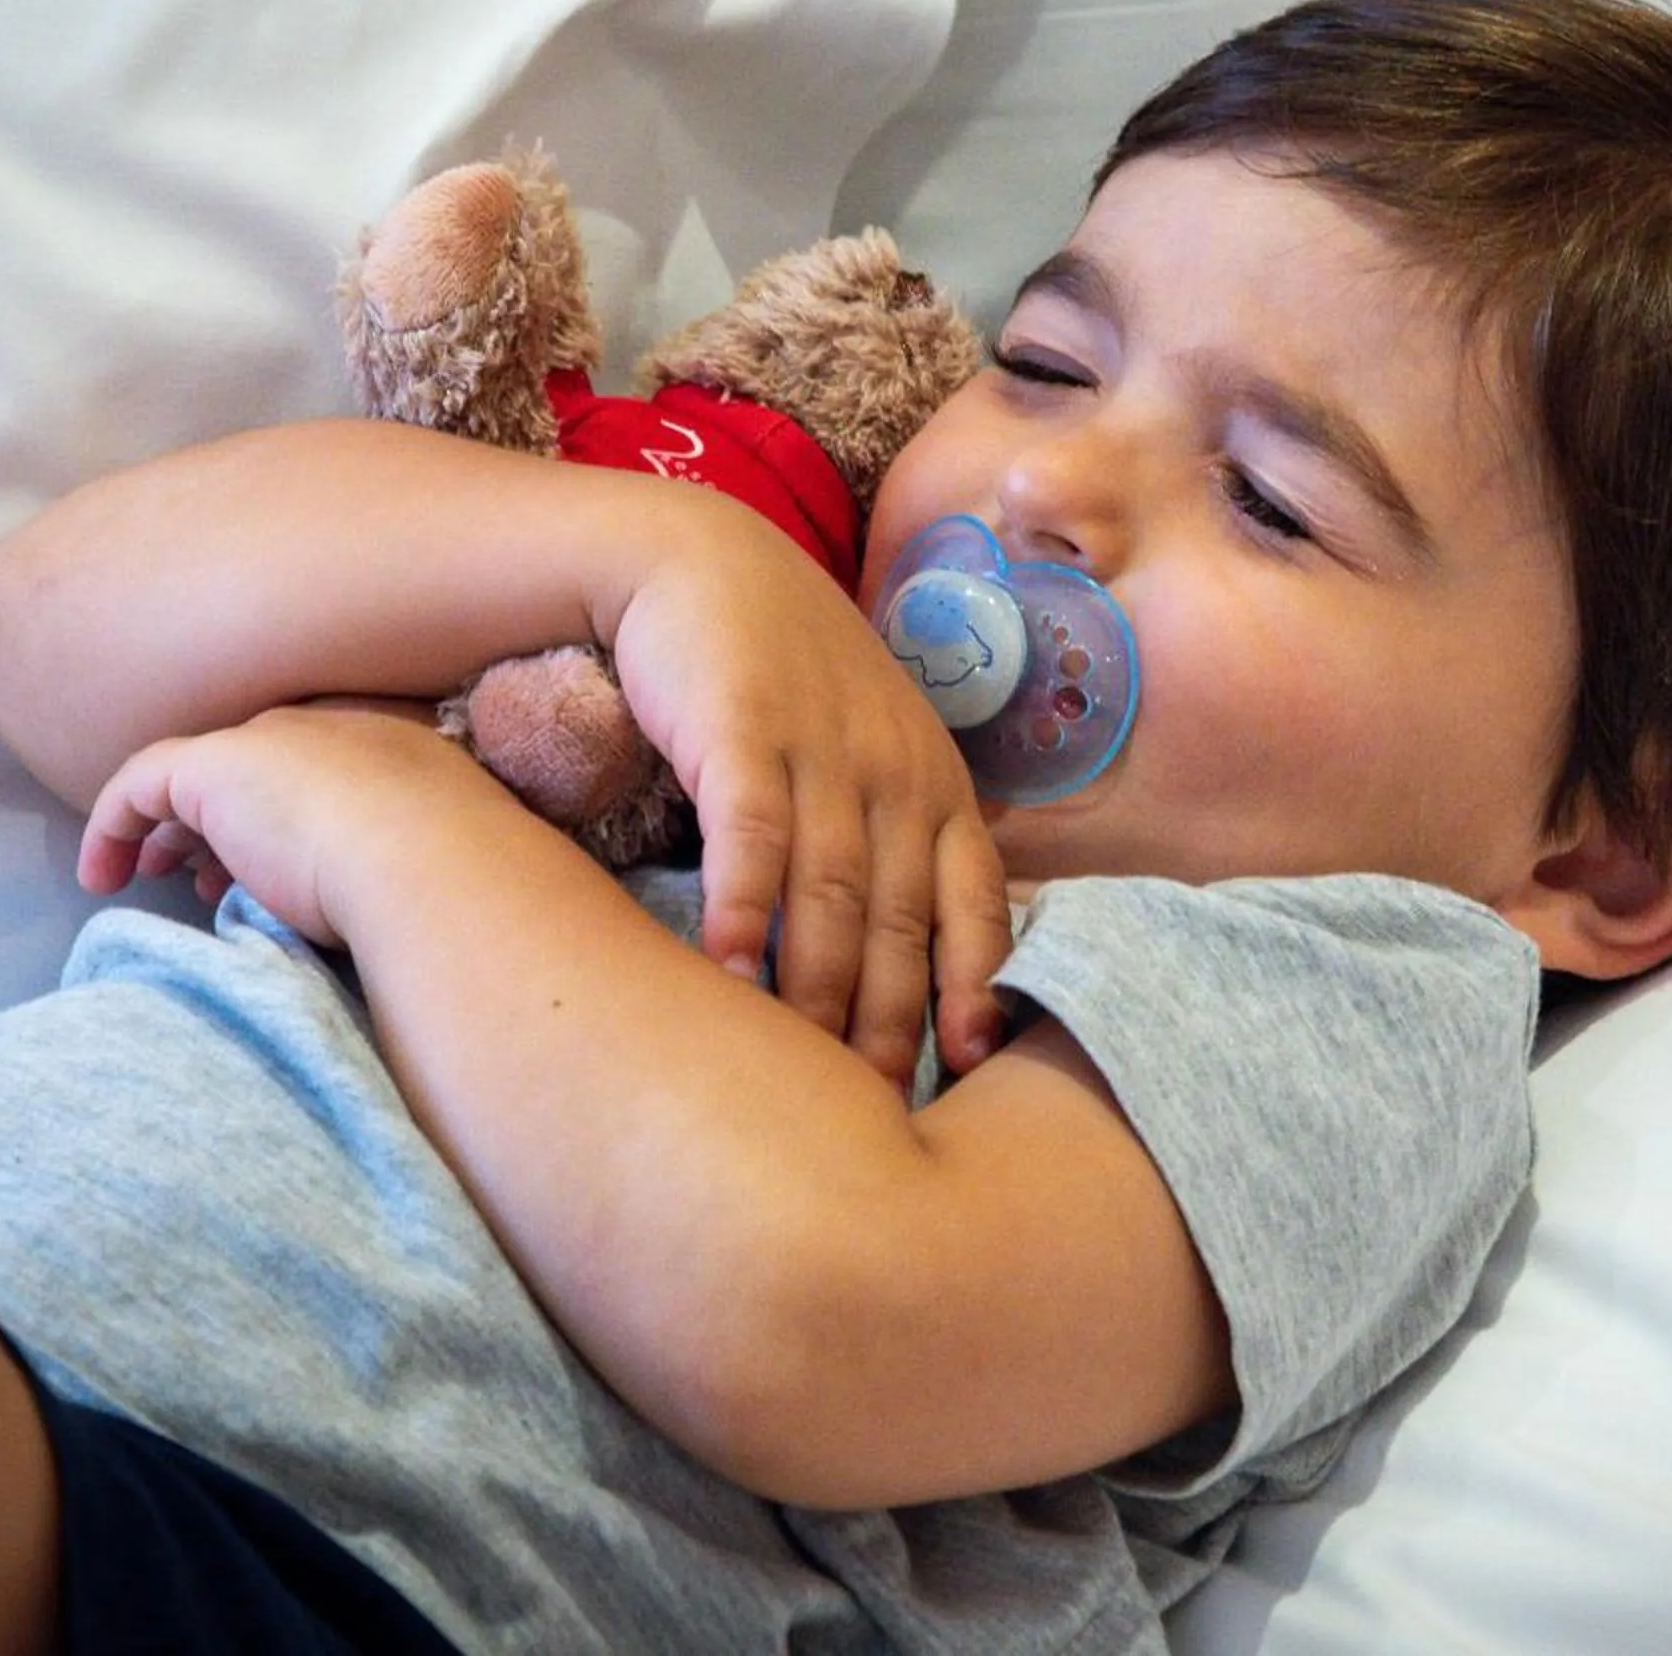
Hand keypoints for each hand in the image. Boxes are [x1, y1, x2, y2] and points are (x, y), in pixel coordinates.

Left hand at [76, 701, 495, 948]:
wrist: (431, 858)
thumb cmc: (446, 882)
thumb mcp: (421, 868)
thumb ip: (387, 870)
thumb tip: (350, 909)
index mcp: (386, 752)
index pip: (308, 777)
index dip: (271, 824)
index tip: (251, 878)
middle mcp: (324, 732)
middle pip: (248, 771)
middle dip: (215, 822)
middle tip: (197, 878)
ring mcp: (270, 742)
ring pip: (195, 776)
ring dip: (170, 826)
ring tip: (149, 874)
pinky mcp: (215, 764)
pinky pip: (140, 786)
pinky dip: (113, 826)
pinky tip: (102, 874)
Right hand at [604, 498, 1013, 1087]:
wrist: (695, 561)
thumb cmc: (784, 677)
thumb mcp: (864, 749)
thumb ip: (894, 843)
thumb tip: (908, 970)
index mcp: (936, 782)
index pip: (975, 901)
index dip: (976, 984)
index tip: (970, 1064)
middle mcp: (895, 769)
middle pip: (901, 919)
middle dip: (891, 1020)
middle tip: (874, 1110)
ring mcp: (823, 748)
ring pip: (832, 893)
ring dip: (818, 989)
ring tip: (802, 1071)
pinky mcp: (744, 727)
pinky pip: (752, 833)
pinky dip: (743, 906)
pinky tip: (725, 971)